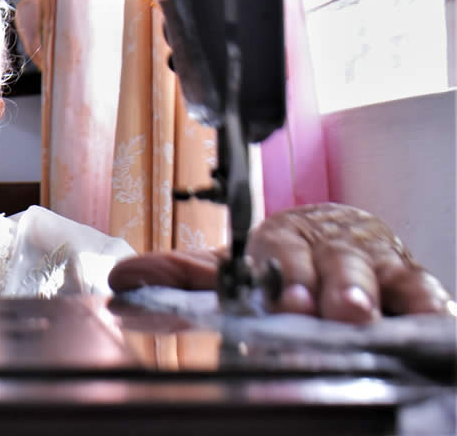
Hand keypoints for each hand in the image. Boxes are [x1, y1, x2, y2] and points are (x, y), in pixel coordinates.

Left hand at [108, 203, 454, 323]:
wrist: (338, 234)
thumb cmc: (281, 258)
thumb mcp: (233, 266)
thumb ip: (180, 274)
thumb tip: (124, 277)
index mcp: (281, 241)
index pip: (279, 253)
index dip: (280, 274)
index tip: (279, 297)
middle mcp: (328, 248)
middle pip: (330, 263)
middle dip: (324, 284)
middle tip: (320, 308)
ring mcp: (372, 263)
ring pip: (376, 274)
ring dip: (366, 293)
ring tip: (359, 314)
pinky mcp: (410, 280)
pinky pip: (423, 289)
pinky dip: (425, 302)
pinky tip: (425, 316)